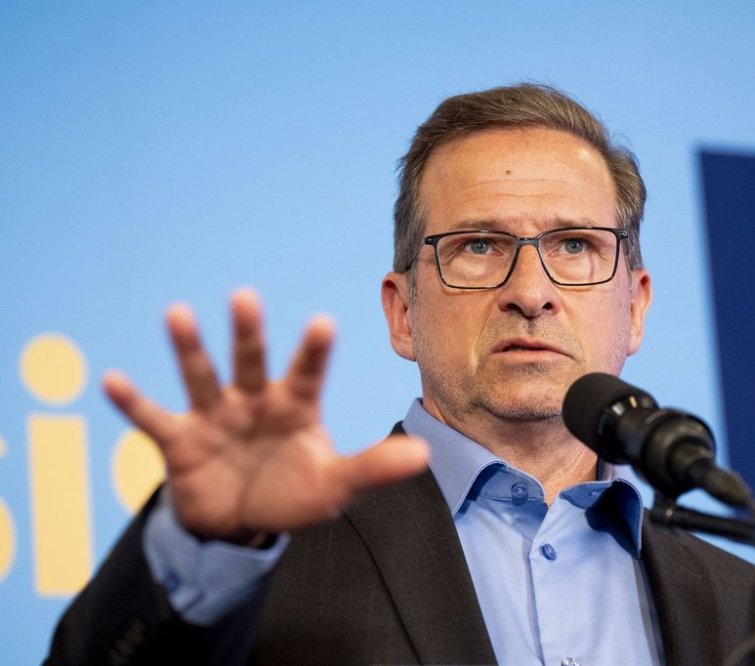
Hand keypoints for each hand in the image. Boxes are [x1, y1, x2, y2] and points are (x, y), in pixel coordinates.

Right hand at [103, 288, 428, 542]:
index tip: (323, 322)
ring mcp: (215, 417)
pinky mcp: (180, 440)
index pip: (308, 374)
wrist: (242, 521)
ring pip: (201, 376)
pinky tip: (111, 380)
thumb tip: (423, 457)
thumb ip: (373, 469)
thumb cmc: (293, 492)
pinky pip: (153, 418)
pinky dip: (132, 402)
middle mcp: (254, 401)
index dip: (314, 351)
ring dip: (189, 348)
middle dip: (248, 332)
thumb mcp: (334, 485)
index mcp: (295, 406)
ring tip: (177, 313)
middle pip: (252, 362)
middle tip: (245, 296)